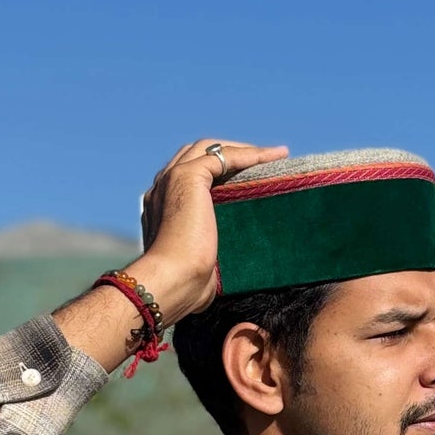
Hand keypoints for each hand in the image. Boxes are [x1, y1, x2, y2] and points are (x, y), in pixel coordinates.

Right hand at [132, 139, 287, 322]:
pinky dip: (248, 154)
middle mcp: (162, 188)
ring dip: (242, 149)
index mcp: (161, 207)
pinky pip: (222, 156)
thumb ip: (204, 258)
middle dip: (229, 154)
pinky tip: (271, 158)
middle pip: (197, 154)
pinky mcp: (187, 176)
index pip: (189, 176)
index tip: (245, 178)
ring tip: (273, 155)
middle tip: (262, 161)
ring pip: (208, 149)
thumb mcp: (199, 265)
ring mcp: (172, 179)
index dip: (218, 172)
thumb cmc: (185, 285)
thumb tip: (215, 278)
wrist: (172, 281)